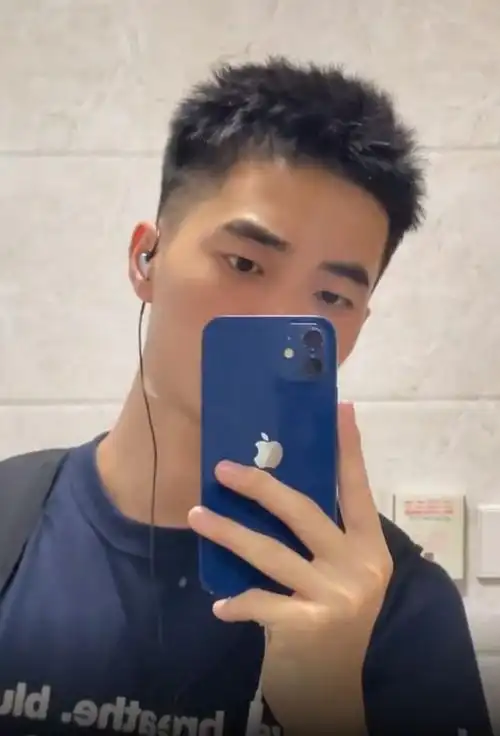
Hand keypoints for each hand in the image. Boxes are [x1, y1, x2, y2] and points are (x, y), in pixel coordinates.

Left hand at [188, 403, 392, 733]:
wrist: (342, 680)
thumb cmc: (339, 612)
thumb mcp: (347, 569)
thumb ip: (326, 534)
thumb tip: (281, 484)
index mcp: (369, 546)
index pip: (358, 489)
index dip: (348, 450)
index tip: (340, 410)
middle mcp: (356, 565)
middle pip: (303, 512)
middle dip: (260, 486)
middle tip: (222, 469)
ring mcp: (332, 595)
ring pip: (269, 553)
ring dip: (228, 532)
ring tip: (197, 515)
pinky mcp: (307, 624)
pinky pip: (261, 604)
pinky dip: (238, 603)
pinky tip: (220, 605)